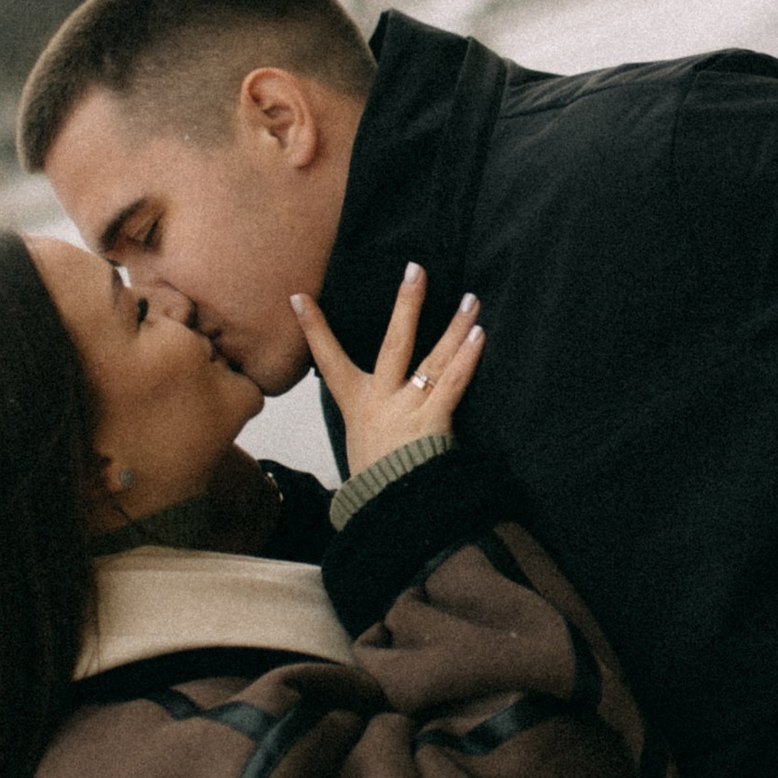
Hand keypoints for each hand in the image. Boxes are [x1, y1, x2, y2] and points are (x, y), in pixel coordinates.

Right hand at [289, 263, 483, 474]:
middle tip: (416, 269)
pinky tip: (480, 336)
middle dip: (406, 303)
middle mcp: (381, 399)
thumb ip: (367, 412)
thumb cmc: (377, 475)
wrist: (389, 508)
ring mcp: (407, 409)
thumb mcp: (359, 438)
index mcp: (357, 402)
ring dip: (455, 326)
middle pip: (394, 342)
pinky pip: (452, 384)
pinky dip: (467, 359)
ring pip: (433, 358)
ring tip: (471, 299)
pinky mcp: (432, 423)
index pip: (328, 359)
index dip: (313, 329)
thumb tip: (376, 395)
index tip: (298, 297)